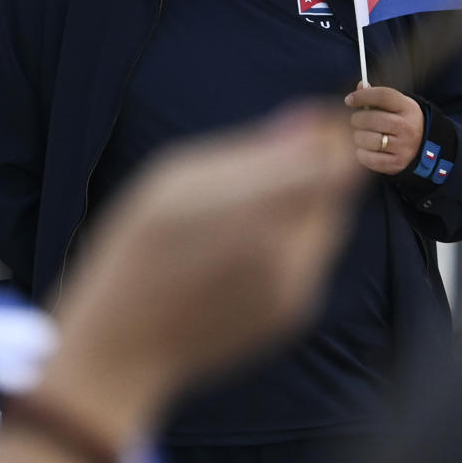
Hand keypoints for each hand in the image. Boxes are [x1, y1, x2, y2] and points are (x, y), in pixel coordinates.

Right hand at [39, 104, 361, 446]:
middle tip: (265, 168)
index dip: (335, 140)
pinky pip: (310, 262)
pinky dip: (288, 245)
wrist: (125, 340)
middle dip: (314, 172)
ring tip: (237, 217)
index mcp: (255, 210)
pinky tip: (235, 254)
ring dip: (301, 209)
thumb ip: (248, 153)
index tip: (318, 127)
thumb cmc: (136, 251)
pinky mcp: (296, 314)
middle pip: (336, 194)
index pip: (335, 163)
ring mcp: (297, 289)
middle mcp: (290, 253)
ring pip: (326, 229)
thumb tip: (308, 121)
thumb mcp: (173, 181)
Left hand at [345, 83, 424, 173]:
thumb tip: (360, 86)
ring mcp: (403, 146)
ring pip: (367, 139)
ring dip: (358, 137)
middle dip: (357, 119)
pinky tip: (366, 149)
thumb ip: (377, 96)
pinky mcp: (397, 163)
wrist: (423, 146)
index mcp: (407, 108)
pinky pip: (367, 158)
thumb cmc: (401, 121)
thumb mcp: (395, 105)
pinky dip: (361, 154)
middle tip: (357, 121)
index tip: (349, 100)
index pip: (382, 96)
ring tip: (362, 135)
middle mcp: (407, 127)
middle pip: (371, 119)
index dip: (362, 96)